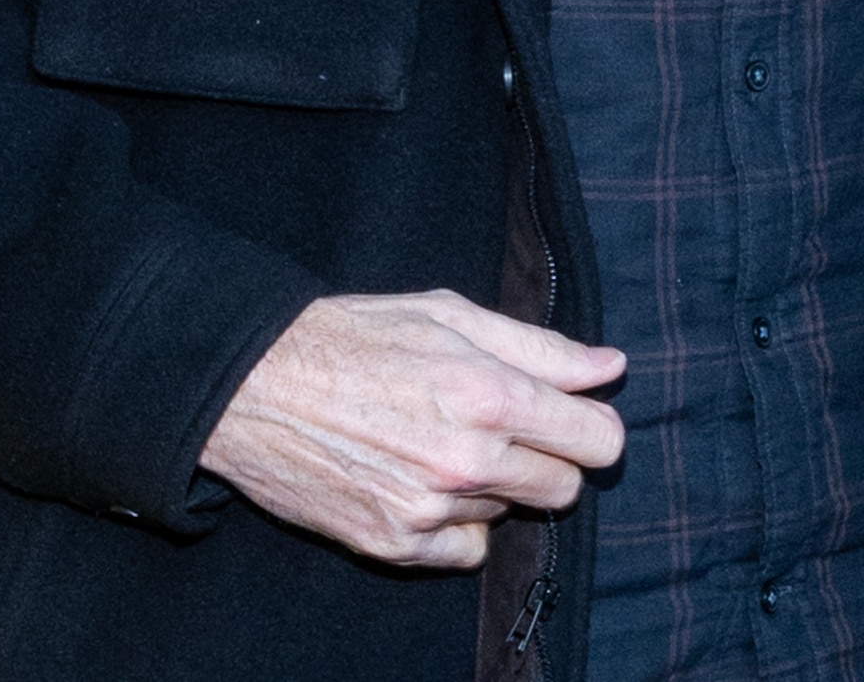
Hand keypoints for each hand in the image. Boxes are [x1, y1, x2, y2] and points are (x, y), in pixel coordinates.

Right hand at [199, 290, 627, 567]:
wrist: (253, 386)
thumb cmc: (354, 336)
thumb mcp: (449, 314)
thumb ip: (540, 347)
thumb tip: (610, 368)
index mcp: (488, 393)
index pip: (599, 441)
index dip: (590, 426)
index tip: (568, 417)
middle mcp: (466, 459)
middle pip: (565, 488)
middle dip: (546, 458)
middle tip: (499, 427)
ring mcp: (429, 509)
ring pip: (511, 513)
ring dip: (493, 484)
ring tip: (439, 441)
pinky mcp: (394, 544)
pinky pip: (467, 550)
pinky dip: (456, 523)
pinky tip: (420, 481)